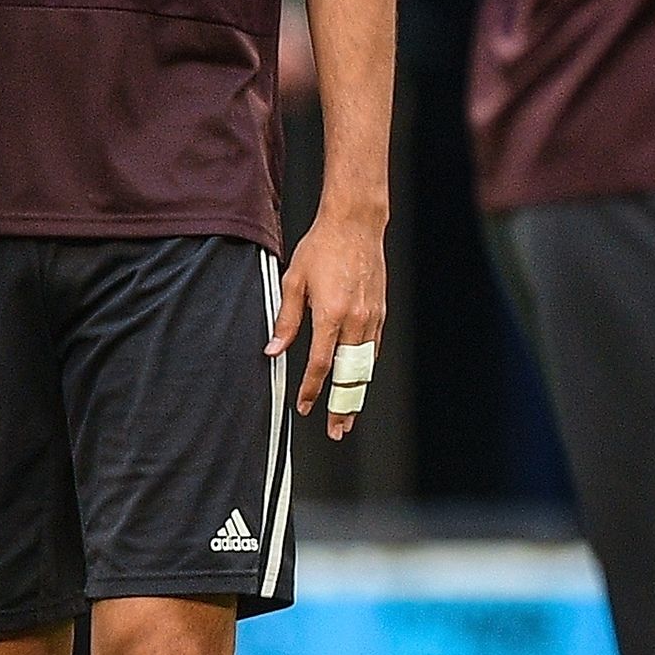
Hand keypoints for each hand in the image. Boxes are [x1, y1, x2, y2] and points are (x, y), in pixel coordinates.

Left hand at [274, 208, 388, 438]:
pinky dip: (365, 368)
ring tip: (349, 412)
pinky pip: (373, 348)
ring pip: (365, 365)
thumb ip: (285, 320)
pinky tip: (358, 378)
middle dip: (343, 405)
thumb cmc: (322, 248)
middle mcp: (356, 320)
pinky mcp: (380, 311)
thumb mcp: (293, 282)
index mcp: (331, 315)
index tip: (305, 406)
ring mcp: (372, 317)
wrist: (356, 224)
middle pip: (349, 374)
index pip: (320, 364)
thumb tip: (273, 350)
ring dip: (357, 391)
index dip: (312, 390)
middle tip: (338, 429)